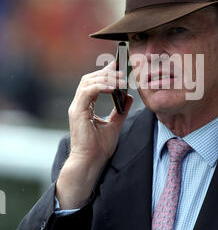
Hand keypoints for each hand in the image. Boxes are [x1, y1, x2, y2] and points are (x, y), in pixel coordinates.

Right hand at [55, 60, 132, 208]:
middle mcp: (79, 104)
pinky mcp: (77, 112)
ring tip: (121, 79)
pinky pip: (88, 91)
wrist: (91, 163)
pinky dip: (101, 86)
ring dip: (106, 78)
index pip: (93, 83)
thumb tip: (129, 97)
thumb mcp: (115, 125)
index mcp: (85, 106)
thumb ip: (120, 111)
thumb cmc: (99, 148)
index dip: (105, 73)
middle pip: (89, 78)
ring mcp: (76, 107)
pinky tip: (114, 88)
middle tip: (122, 69)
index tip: (119, 66)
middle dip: (106, 72)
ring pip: (88, 82)